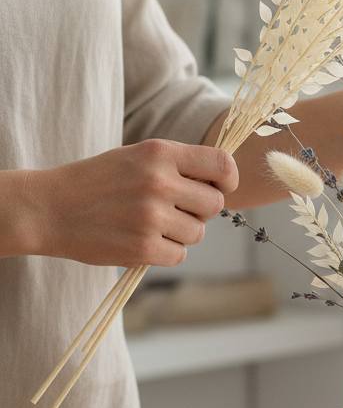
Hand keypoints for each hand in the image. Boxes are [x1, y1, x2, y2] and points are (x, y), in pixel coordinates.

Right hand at [27, 139, 237, 266]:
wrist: (48, 208)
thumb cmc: (97, 181)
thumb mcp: (137, 157)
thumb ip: (178, 165)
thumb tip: (221, 183)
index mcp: (161, 153)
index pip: (222, 164)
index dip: (228, 180)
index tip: (220, 188)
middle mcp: (160, 182)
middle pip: (215, 204)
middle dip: (200, 211)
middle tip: (174, 210)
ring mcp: (151, 215)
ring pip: (198, 232)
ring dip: (181, 233)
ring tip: (151, 224)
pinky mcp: (142, 247)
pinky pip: (179, 254)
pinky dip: (165, 252)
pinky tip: (142, 240)